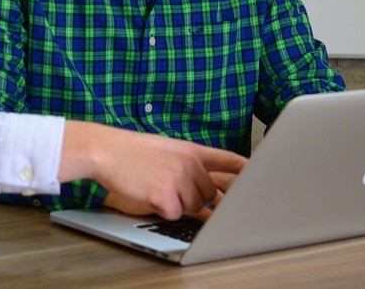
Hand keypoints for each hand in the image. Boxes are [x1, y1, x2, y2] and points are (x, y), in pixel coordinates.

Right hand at [59, 120, 245, 220]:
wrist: (104, 150)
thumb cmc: (130, 151)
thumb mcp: (165, 148)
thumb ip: (188, 162)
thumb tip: (204, 183)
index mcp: (191, 149)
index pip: (229, 160)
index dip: (247, 172)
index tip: (260, 179)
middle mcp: (190, 163)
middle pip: (209, 195)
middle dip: (193, 198)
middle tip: (167, 186)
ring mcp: (179, 178)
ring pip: (193, 208)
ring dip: (176, 205)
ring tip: (154, 187)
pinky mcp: (167, 194)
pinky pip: (175, 215)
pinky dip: (162, 211)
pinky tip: (149, 194)